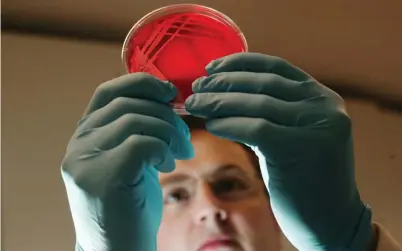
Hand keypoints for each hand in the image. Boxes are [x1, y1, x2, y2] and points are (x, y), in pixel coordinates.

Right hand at [61, 73, 192, 250]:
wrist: (119, 248)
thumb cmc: (131, 203)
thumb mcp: (132, 159)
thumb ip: (139, 130)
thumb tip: (167, 100)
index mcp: (85, 136)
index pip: (108, 92)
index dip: (142, 84)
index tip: (170, 92)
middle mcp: (78, 145)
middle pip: (128, 104)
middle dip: (166, 114)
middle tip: (184, 136)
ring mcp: (85, 161)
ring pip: (135, 120)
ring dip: (169, 132)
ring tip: (180, 151)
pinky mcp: (101, 178)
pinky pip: (141, 144)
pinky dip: (163, 148)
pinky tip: (167, 163)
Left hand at [185, 52, 372, 250]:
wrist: (331, 219)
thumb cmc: (304, 178)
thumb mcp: (292, 134)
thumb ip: (270, 112)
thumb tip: (224, 93)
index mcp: (322, 97)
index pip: (276, 67)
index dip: (240, 63)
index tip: (211, 67)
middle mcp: (325, 106)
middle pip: (264, 83)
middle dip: (224, 83)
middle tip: (196, 87)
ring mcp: (317, 125)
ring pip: (257, 104)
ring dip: (219, 102)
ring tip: (195, 104)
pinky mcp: (303, 147)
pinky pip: (256, 128)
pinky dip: (230, 123)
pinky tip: (212, 125)